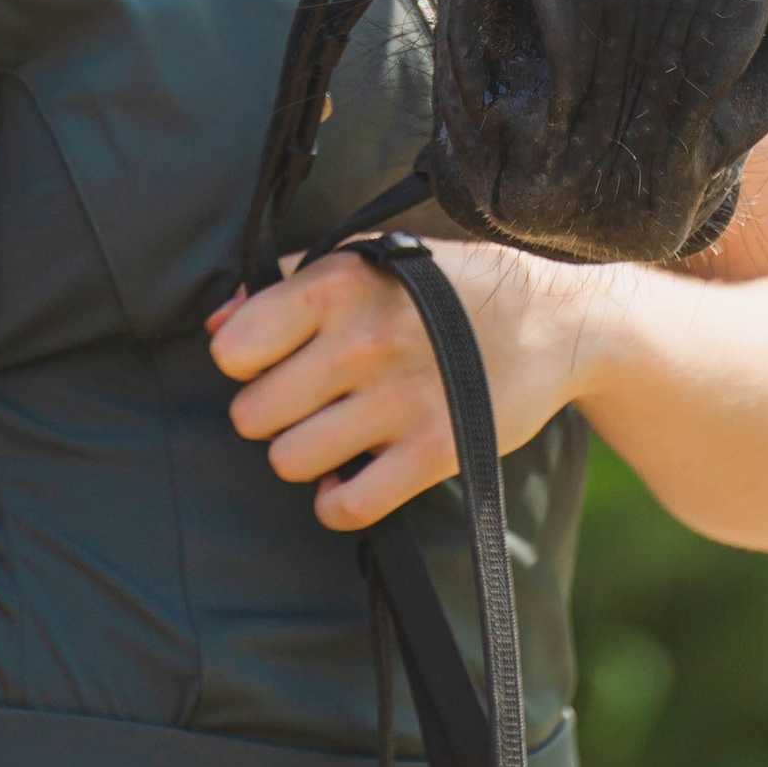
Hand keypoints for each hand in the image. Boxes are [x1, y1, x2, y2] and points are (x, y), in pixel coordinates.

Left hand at [204, 238, 596, 529]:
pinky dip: (338, 503)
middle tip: (306, 402)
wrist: (551, 318)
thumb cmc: (444, 285)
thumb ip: (283, 284)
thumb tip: (216, 322)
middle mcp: (361, 341)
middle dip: (271, 413)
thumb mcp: (363, 260)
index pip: (233, 349)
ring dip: (305, 455)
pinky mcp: (434, 453)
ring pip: (290, 462)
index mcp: (337, 286)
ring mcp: (398, 400)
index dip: (244, 361)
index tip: (272, 361)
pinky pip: (347, 506)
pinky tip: (352, 476)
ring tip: (333, 433)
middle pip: (254, 414)